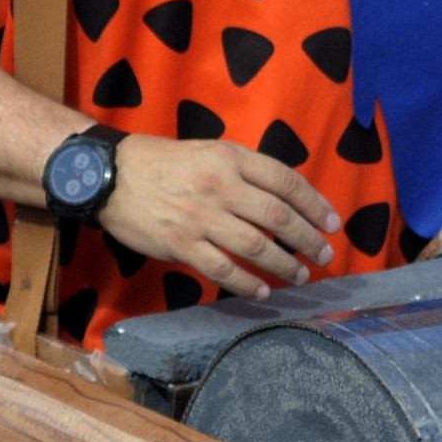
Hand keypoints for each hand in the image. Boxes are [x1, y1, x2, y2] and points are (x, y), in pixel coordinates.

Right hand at [95, 135, 342, 298]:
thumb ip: (243, 171)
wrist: (109, 175)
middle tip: (324, 254)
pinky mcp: (181, 244)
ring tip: (300, 275)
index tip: (331, 223)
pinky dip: (246, 282)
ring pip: (255, 246)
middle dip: (307, 239)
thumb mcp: (208, 151)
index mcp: (230, 158)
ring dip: (284, 265)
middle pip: (277, 216)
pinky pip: (222, 269)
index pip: (285, 181)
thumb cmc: (162, 162)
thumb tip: (281, 200)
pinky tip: (261, 291)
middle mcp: (220, 185)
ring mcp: (200, 217)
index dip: (314, 204)